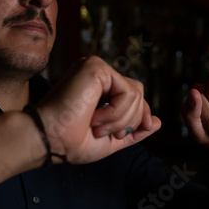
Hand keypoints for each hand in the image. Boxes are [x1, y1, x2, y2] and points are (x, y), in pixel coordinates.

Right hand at [36, 56, 160, 163]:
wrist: (49, 139)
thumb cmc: (70, 141)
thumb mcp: (110, 139)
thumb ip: (133, 130)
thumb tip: (158, 122)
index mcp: (98, 88)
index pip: (134, 95)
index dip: (141, 115)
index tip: (136, 132)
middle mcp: (97, 74)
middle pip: (138, 93)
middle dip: (131, 120)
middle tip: (105, 133)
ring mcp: (95, 68)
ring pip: (136, 92)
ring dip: (122, 119)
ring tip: (97, 127)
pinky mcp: (96, 67)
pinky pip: (127, 91)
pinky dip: (117, 112)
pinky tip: (95, 118)